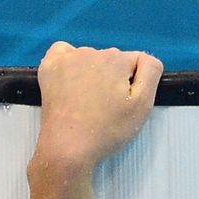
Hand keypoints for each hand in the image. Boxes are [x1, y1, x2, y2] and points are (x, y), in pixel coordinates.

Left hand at [32, 41, 161, 170]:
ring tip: (86, 99)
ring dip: (92, 71)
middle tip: (104, 104)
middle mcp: (92, 52)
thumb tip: (143, 58)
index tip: (123, 102)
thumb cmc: (108, 130)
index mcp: (117, 58)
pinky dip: (68, 60)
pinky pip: (62, 51)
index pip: (138, 62)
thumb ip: (151, 72)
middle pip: (114, 59)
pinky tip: (69, 78)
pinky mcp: (48, 68)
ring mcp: (66, 59)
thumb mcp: (143, 103)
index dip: (134, 83)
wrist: (67, 148)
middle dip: (114, 77)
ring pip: (91, 58)